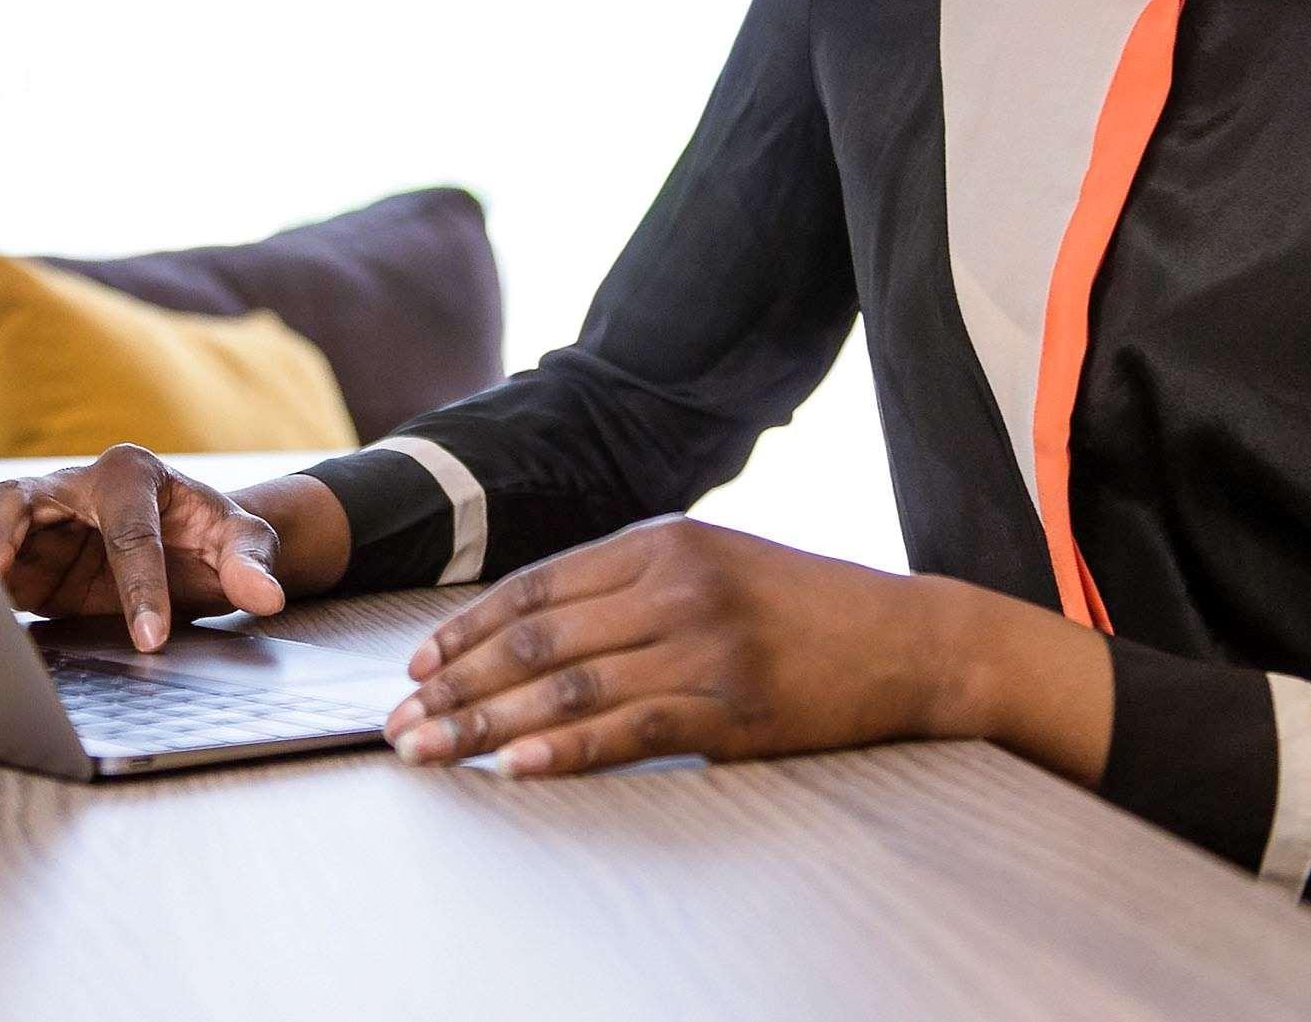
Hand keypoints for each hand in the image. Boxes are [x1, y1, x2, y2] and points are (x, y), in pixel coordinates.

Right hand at [0, 444, 287, 650]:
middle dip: (4, 530)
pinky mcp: (21, 562)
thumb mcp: (242, 540)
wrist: (185, 549)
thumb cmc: (208, 537)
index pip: (129, 528)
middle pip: (24, 497)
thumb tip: (265, 594)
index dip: (141, 583)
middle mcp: (74, 487)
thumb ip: (252, 560)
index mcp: (130, 473)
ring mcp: (40, 523)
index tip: (152, 638)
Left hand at [383, 515, 1000, 777]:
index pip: (536, 586)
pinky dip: (565, 749)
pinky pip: (629, 730)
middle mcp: (674, 583)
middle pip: (537, 636)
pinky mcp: (734, 705)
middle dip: (457, 685)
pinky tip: (517, 768)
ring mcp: (704, 643)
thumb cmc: (804, 605)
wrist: (910, 639)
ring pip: (569, 685)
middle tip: (400, 724)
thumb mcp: (714, 563)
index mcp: (660, 541)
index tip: (417, 668)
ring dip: (488, 726)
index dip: (468, 629)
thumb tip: (534, 625)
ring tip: (432, 754)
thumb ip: (632, 583)